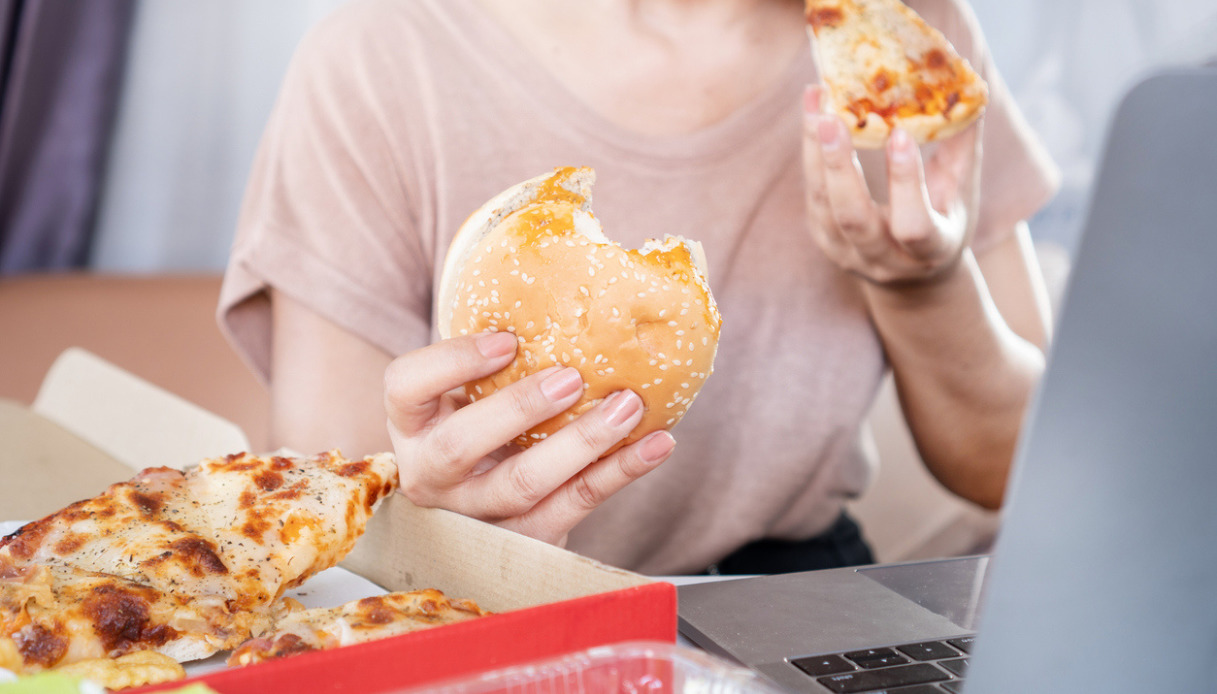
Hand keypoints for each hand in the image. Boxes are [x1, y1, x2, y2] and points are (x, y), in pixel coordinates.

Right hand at [384, 331, 675, 544]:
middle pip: (460, 444)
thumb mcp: (469, 389)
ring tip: (629, 406)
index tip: (508, 338)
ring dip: (582, 443)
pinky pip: (576, 505)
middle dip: (518, 408)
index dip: (452, 361)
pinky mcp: (526, 541)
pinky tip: (657, 444)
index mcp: (411, 423)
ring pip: (524, 484)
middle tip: (572, 377)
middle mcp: (431, 474)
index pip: (406, 385)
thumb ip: (497, 351)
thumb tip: (569, 272)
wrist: (488, 508)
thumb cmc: (484, 422)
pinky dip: (621, 472)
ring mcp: (475, 514)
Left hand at [801, 85, 980, 284]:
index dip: (905, 182)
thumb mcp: (961, 188)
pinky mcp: (822, 238)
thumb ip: (962, 141)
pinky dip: (810, 153)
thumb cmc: (945, 218)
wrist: (912, 276)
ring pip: (823, 205)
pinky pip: (812, 195)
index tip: (898, 133)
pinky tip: (812, 113)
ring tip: (814, 100)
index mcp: (930, 250)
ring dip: (815, 151)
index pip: (914, 225)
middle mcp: (884, 259)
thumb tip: (970, 81)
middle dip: (839, 167)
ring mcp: (847, 253)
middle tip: (830, 117)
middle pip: (853, 219)